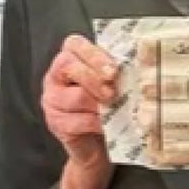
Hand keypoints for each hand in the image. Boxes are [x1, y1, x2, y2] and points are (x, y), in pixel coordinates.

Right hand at [42, 34, 117, 173]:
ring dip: (99, 104)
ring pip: (76, 96)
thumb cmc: (106, 105)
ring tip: (115, 109)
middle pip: (69, 66)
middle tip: (113, 92)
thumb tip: (137, 64)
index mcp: (69, 57)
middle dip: (94, 78)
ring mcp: (51, 99)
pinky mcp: (54, 122)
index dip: (94, 55)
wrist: (97, 143)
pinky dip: (96, 123)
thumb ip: (113, 71)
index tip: (113, 70)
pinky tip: (107, 125)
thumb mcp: (110, 82)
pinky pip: (77, 121)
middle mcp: (54, 75)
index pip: (74, 44)